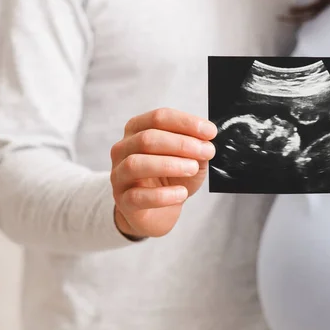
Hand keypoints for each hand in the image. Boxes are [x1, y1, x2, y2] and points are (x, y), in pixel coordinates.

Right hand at [110, 108, 216, 237]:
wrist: (158, 212)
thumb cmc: (172, 179)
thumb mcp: (190, 159)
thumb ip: (197, 148)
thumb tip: (206, 142)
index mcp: (138, 130)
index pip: (159, 117)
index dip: (186, 123)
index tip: (210, 132)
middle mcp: (123, 149)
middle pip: (147, 138)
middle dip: (181, 144)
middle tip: (207, 151)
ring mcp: (119, 175)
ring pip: (136, 164)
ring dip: (169, 164)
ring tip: (193, 169)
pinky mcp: (122, 201)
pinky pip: (138, 196)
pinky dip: (163, 195)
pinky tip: (181, 193)